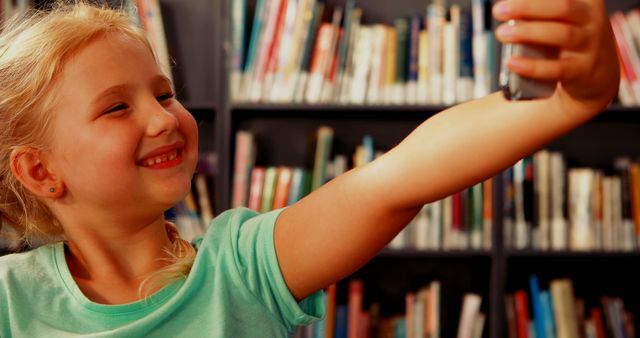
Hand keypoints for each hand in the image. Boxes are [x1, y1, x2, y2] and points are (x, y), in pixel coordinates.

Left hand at [493, 0, 618, 115]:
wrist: (599, 74)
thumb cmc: (571, 38)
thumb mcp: (563, 18)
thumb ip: (540, 11)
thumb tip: (506, 7)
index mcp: (585, 1)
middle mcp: (591, 19)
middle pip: (562, 7)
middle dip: (527, 7)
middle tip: (498, 10)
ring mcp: (590, 45)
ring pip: (561, 34)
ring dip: (528, 33)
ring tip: (502, 33)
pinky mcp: (582, 70)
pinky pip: (557, 68)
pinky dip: (532, 66)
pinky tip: (512, 62)